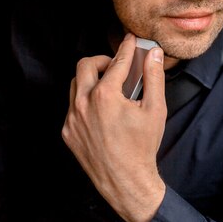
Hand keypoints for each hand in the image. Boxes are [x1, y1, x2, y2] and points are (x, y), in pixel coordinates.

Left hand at [62, 33, 166, 221]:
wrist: (125, 181)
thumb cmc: (142, 147)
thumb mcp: (155, 109)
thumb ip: (153, 77)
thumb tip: (154, 55)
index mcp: (105, 95)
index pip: (117, 62)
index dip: (127, 49)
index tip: (131, 41)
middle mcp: (84, 103)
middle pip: (85, 65)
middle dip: (102, 60)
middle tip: (116, 65)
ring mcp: (72, 118)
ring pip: (75, 84)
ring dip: (90, 79)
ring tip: (108, 85)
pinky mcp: (68, 132)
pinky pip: (72, 106)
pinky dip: (85, 101)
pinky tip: (101, 109)